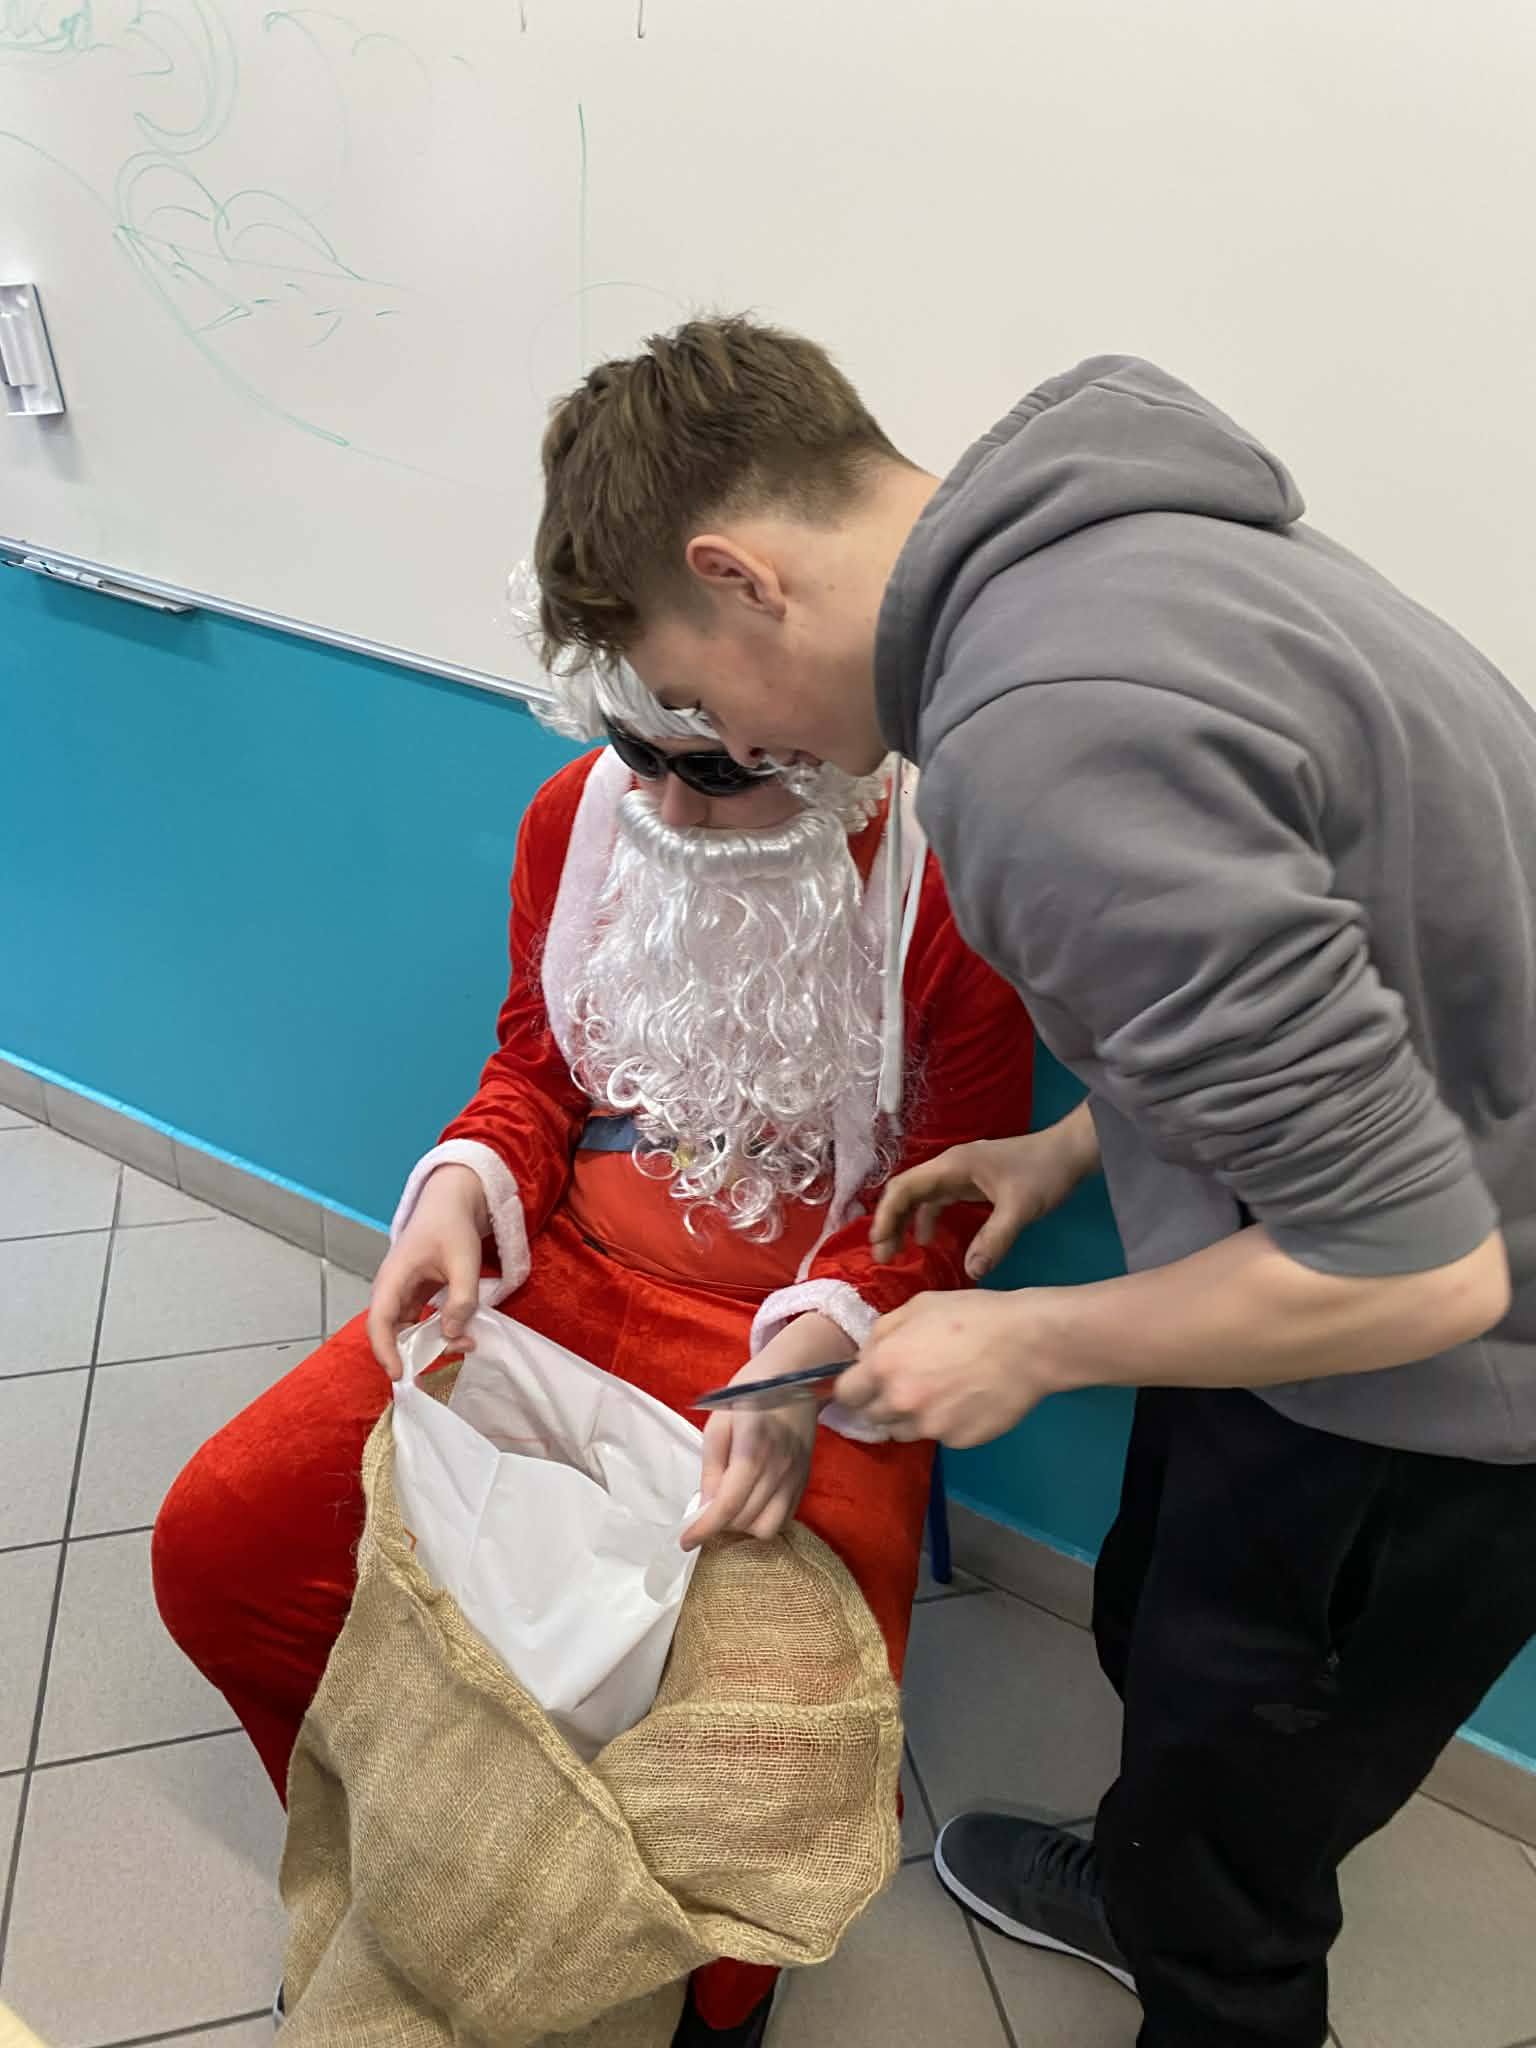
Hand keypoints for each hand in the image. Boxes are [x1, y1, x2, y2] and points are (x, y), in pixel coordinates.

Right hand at [367, 1164, 488, 1378]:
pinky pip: (419, 1321)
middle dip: (414, 1352)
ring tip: (466, 1343)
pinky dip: (437, 1331)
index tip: (400, 1374)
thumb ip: (461, 1300)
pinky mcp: (416, 1295)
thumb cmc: (452, 1227)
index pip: (379, 1321)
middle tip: (448, 1360)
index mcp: (393, 1278)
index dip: (385, 1350)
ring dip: (430, 1343)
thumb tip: (451, 1335)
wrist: (451, 1203)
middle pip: (391, 1331)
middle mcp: (391, 1290)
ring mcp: (402, 1293)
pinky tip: (462, 1333)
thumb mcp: (464, 1262)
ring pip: (407, 1329)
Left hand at [681, 1399, 816, 1549]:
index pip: (729, 1502)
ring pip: (767, 1527)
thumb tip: (705, 1506)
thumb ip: (712, 1466)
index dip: (705, 1528)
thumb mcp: (719, 1421)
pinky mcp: (804, 1481)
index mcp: (753, 1447)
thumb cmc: (750, 1393)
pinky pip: (784, 1519)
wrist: (795, 1377)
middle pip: (745, 1519)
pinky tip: (749, 1504)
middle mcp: (778, 1467)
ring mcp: (795, 1476)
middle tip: (704, 1513)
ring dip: (742, 1527)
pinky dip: (762, 1521)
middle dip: (718, 1525)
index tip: (685, 1541)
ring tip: (729, 1508)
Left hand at [834, 1289, 1058, 1448]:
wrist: (1027, 1344)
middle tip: (907, 1383)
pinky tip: (964, 1400)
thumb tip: (865, 1356)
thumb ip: (882, 1333)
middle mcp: (900, 1402)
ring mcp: (930, 1426)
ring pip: (902, 1431)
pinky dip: (944, 1423)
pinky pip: (939, 1436)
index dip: (854, 1387)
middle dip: (881, 1402)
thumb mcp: (918, 1307)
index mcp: (884, 1366)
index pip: (845, 1394)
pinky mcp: (957, 1441)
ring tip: (938, 1392)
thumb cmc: (972, 1316)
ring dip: (910, 1417)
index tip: (865, 1383)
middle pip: (871, 1417)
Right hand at [869, 1105, 1099, 1278]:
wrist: (1070, 1152)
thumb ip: (995, 1239)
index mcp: (952, 1166)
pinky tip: (929, 1241)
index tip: (878, 1244)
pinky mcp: (971, 1182)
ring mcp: (960, 1173)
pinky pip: (938, 1200)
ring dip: (906, 1222)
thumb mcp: (1019, 1208)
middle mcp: (949, 1167)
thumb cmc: (1043, 1173)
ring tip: (897, 1252)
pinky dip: (927, 1219)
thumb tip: (970, 1272)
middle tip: (882, 1256)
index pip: (904, 1188)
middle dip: (890, 1222)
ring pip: (920, 1196)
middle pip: (906, 1191)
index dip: (886, 1216)